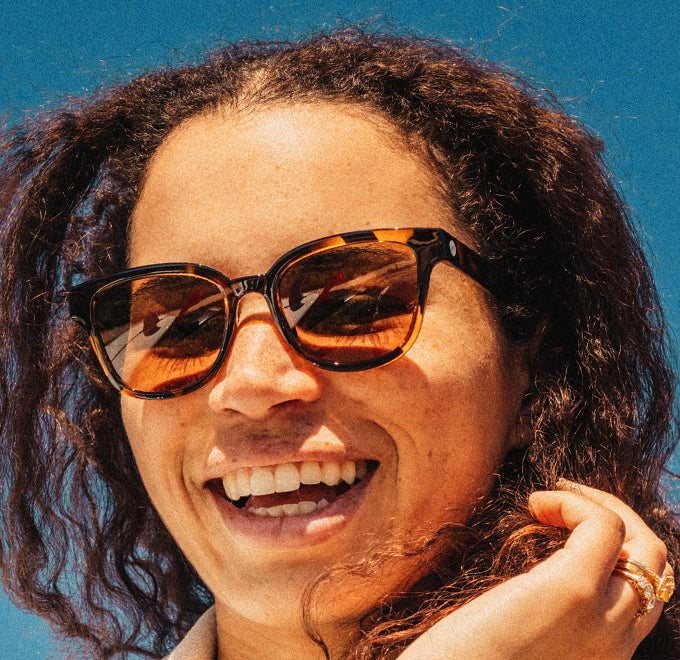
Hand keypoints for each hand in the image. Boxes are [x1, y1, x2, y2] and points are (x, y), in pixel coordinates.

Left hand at [397, 482, 671, 659]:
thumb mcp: (520, 643)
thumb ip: (542, 618)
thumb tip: (530, 582)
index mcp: (604, 656)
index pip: (643, 597)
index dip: (618, 555)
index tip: (568, 530)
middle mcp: (617, 644)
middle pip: (656, 568)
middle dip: (624, 521)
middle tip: (571, 501)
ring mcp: (600, 619)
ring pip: (645, 547)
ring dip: (602, 506)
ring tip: (550, 499)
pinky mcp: (570, 590)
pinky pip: (602, 526)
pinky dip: (575, 502)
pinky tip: (534, 503)